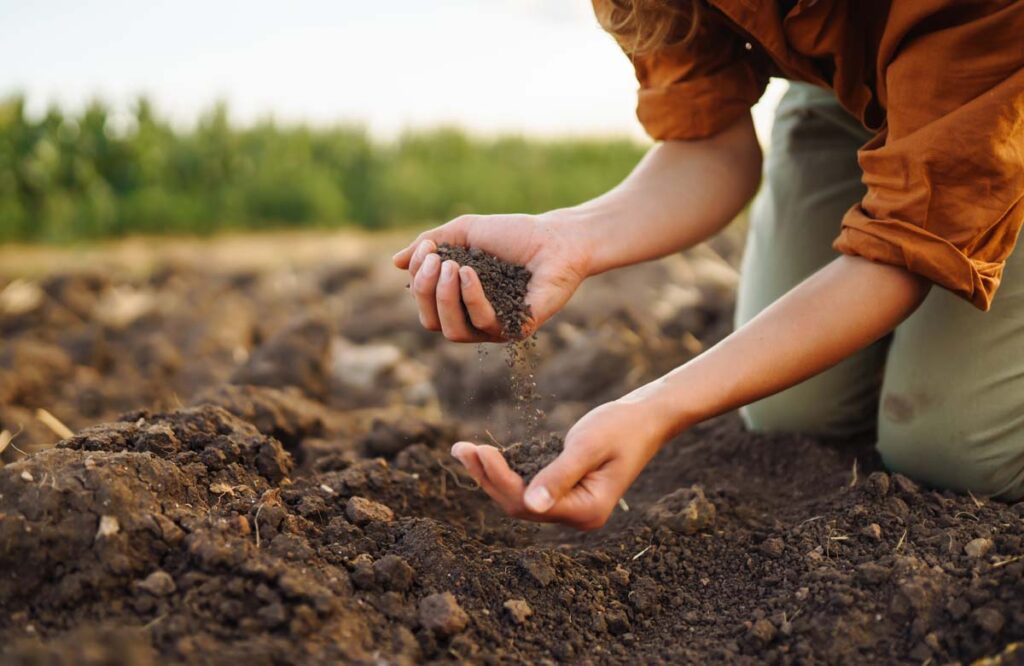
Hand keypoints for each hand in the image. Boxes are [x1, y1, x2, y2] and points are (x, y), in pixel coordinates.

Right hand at [392, 212, 591, 341]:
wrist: (556, 237)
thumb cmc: (513, 234)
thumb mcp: (464, 232)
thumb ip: (430, 244)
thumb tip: (396, 262)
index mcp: (459, 299)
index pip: (425, 304)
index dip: (418, 279)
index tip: (427, 249)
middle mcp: (474, 318)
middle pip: (432, 322)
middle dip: (427, 291)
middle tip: (436, 260)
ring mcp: (495, 327)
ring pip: (453, 331)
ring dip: (445, 297)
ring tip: (452, 266)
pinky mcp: (516, 329)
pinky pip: (483, 324)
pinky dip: (472, 298)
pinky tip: (470, 273)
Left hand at [449, 397, 669, 529]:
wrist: (646, 418)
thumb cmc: (621, 427)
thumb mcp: (588, 446)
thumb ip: (559, 474)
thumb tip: (531, 504)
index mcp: (586, 511)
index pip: (529, 504)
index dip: (500, 479)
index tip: (479, 450)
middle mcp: (577, 516)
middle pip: (519, 505)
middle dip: (487, 477)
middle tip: (460, 448)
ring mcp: (571, 506)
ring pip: (520, 498)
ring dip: (491, 475)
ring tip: (464, 450)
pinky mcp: (565, 491)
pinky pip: (528, 487)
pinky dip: (506, 470)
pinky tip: (486, 456)